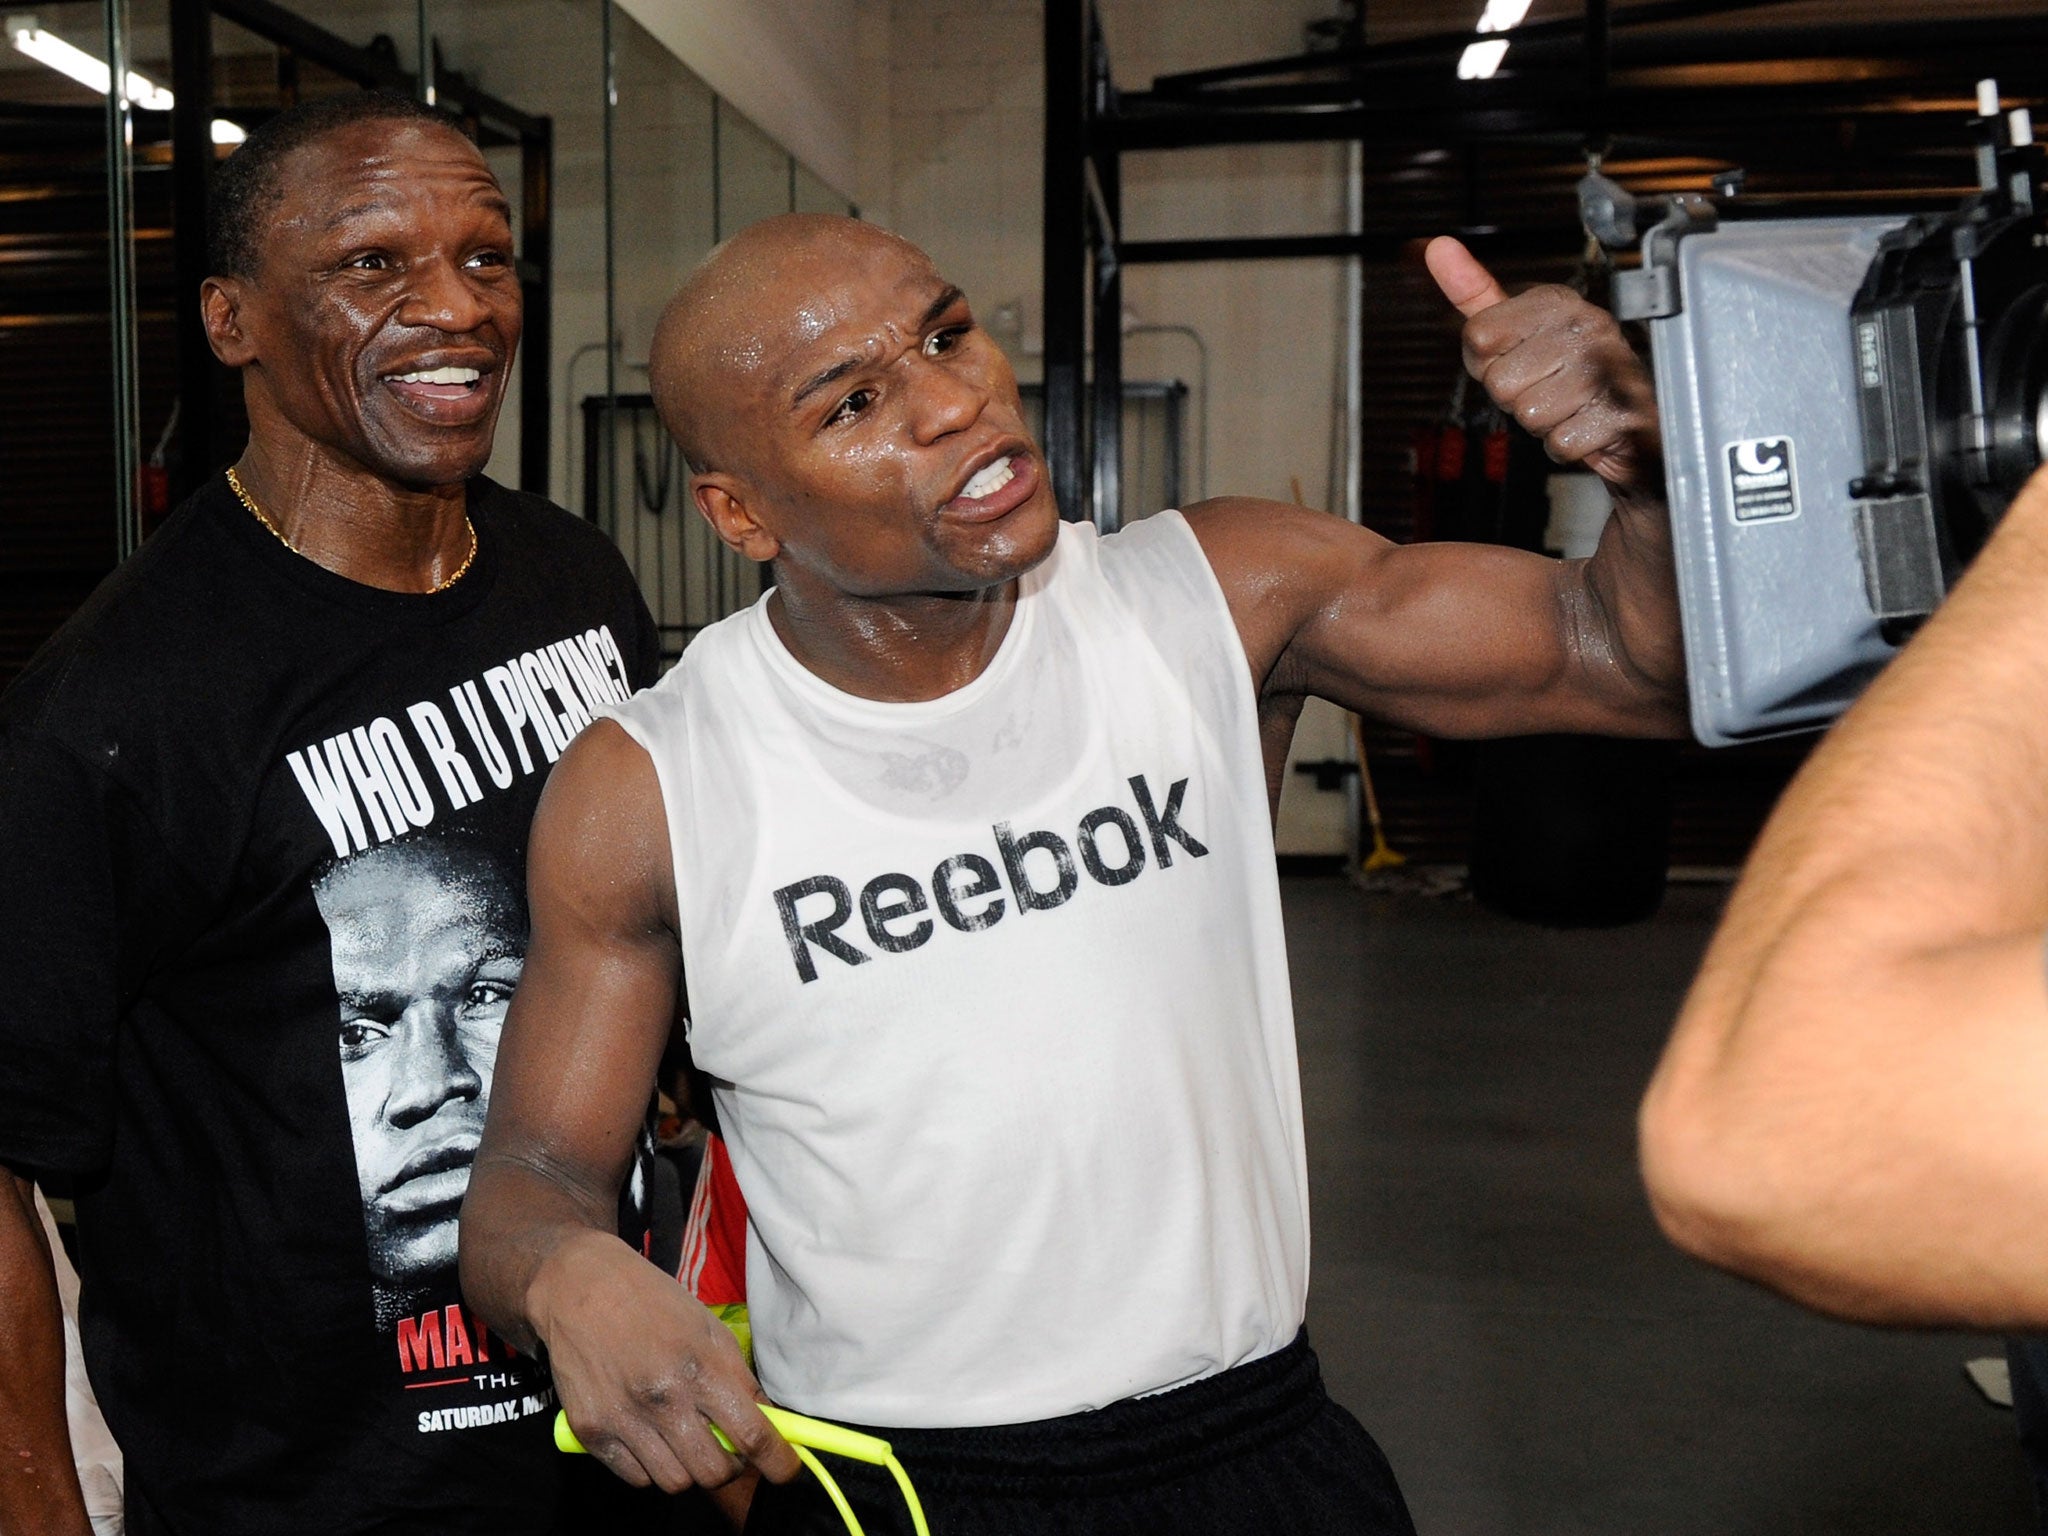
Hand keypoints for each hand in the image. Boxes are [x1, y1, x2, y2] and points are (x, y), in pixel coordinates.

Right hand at [529, 1230, 800, 1491]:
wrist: (580, 1286)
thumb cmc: (653, 1303)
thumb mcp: (708, 1329)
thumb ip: (738, 1380)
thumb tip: (767, 1425)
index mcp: (700, 1367)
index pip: (753, 1435)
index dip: (778, 1463)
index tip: (787, 1470)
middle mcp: (663, 1398)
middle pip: (715, 1472)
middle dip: (732, 1468)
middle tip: (728, 1449)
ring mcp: (624, 1418)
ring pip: (675, 1483)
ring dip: (690, 1469)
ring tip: (685, 1439)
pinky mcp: (591, 1432)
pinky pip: (636, 1478)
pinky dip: (651, 1468)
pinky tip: (651, 1438)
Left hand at [1425, 236, 1661, 499]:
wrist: (1632, 423)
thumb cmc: (1567, 377)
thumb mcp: (1518, 330)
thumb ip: (1477, 293)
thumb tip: (1438, 247)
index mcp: (1556, 301)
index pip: (1477, 336)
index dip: (1487, 364)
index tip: (1520, 361)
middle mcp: (1585, 325)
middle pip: (1499, 382)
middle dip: (1517, 399)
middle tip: (1551, 390)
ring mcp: (1608, 367)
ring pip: (1528, 414)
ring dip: (1544, 423)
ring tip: (1571, 408)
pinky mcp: (1621, 413)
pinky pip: (1558, 443)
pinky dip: (1567, 446)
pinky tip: (1588, 428)